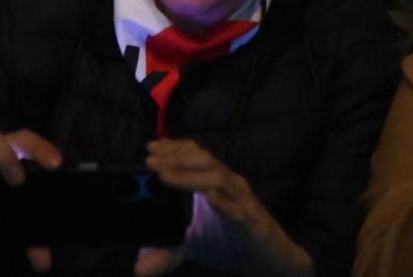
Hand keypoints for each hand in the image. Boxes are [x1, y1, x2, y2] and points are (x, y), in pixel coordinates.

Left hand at [136, 140, 309, 276]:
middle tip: (149, 160)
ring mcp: (243, 202)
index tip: (150, 146)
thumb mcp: (196, 245)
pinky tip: (206, 198)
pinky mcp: (253, 223)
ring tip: (165, 176)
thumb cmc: (235, 244)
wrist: (273, 262)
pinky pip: (237, 208)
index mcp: (219, 183)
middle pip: (204, 159)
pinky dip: (222, 202)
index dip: (175, 147)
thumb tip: (139, 267)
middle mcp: (231, 186)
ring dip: (189, 175)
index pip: (197, 155)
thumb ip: (169, 250)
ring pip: (218, 178)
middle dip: (176, 157)